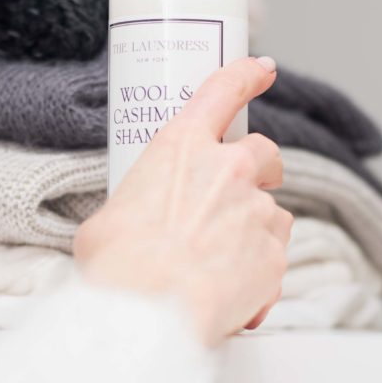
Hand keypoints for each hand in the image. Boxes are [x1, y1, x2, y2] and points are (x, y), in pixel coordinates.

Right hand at [74, 56, 291, 345]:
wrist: (149, 313)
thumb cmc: (118, 266)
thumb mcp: (107, 222)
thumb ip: (134, 211)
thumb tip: (131, 229)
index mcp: (180, 147)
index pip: (221, 91)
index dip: (246, 75)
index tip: (263, 69)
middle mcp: (227, 170)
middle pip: (265, 151)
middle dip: (262, 168)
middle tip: (241, 192)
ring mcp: (257, 212)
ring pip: (273, 212)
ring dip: (254, 232)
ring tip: (219, 267)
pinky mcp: (275, 257)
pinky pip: (274, 261)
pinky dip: (258, 278)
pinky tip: (230, 299)